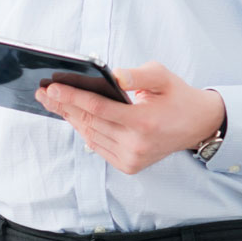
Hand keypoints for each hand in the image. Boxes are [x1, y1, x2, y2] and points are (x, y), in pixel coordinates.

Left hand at [35, 61, 226, 174]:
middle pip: (90, 122)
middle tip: (42, 92)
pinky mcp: (129, 165)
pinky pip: (98, 145)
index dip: (73, 98)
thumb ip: (137, 74)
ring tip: (52, 101)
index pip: (99, 109)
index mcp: (144, 122)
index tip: (51, 88)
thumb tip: (114, 76)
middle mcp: (137, 145)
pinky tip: (72, 115)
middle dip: (64, 105)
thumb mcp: (162, 76)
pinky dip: (84, 130)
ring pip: (90, 135)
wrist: (198, 125)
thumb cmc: (177, 96)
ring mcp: (132, 159)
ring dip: (70, 117)